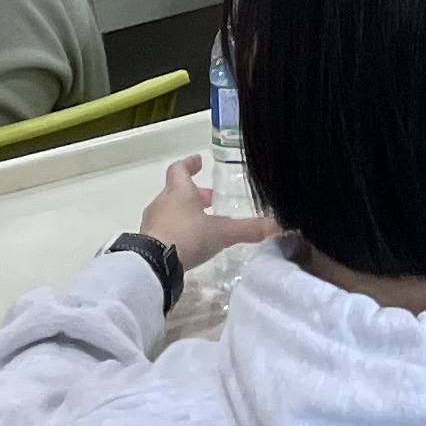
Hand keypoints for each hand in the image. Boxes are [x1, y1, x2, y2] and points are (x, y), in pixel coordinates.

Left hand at [138, 153, 277, 265]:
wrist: (154, 265)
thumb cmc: (188, 236)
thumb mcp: (223, 232)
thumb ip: (248, 229)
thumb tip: (278, 224)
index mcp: (179, 192)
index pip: (180, 169)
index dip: (189, 164)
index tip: (198, 161)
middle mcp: (162, 203)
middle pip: (176, 192)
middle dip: (193, 195)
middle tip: (209, 200)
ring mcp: (152, 224)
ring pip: (168, 212)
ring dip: (184, 214)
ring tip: (201, 225)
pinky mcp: (147, 244)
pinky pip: (162, 231)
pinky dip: (175, 232)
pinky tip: (187, 245)